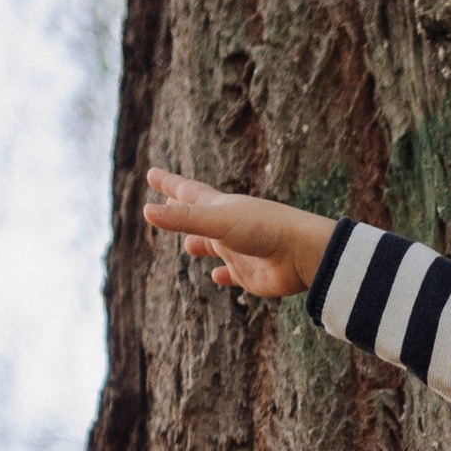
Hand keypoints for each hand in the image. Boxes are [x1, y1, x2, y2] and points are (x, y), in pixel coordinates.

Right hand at [143, 168, 338, 299]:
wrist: (304, 254)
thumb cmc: (264, 230)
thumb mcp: (218, 222)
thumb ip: (183, 219)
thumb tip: (146, 211)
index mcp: (221, 208)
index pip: (188, 192)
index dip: (168, 183)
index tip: (152, 173)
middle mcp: (230, 227)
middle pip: (199, 217)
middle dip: (181, 210)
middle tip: (168, 202)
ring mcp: (240, 251)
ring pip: (214, 246)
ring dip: (200, 244)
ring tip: (188, 245)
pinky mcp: (251, 275)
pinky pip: (233, 276)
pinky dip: (223, 276)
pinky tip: (217, 277)